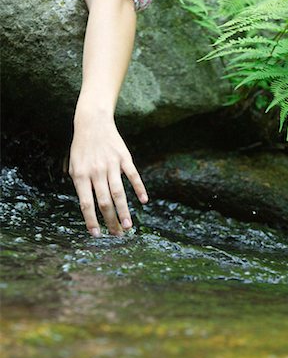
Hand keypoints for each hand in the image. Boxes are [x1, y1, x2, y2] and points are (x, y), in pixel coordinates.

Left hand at [69, 104, 148, 236]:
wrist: (93, 122)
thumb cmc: (82, 148)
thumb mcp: (73, 166)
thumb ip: (80, 185)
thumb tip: (87, 208)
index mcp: (81, 175)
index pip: (86, 203)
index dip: (91, 220)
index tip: (96, 234)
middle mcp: (96, 171)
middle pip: (104, 201)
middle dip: (111, 221)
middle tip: (117, 234)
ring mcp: (111, 164)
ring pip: (119, 192)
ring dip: (124, 211)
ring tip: (129, 226)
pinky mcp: (124, 157)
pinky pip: (133, 175)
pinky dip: (139, 188)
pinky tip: (144, 200)